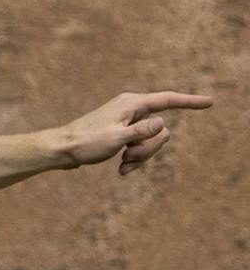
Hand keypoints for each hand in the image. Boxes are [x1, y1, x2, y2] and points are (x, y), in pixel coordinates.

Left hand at [53, 90, 213, 175]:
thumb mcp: (116, 139)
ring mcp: (127, 122)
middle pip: (161, 129)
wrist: (60, 151)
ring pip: (151, 140)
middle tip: (129, 158)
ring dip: (141, 156)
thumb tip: (163, 124)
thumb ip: (141, 132)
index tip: (209, 103)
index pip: (168, 100)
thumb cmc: (85, 143)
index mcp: (132, 104)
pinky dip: (134, 159)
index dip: (190, 102)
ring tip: (123, 165)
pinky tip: (121, 169)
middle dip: (151, 148)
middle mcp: (131, 109)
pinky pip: (140, 147)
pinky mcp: (122, 134)